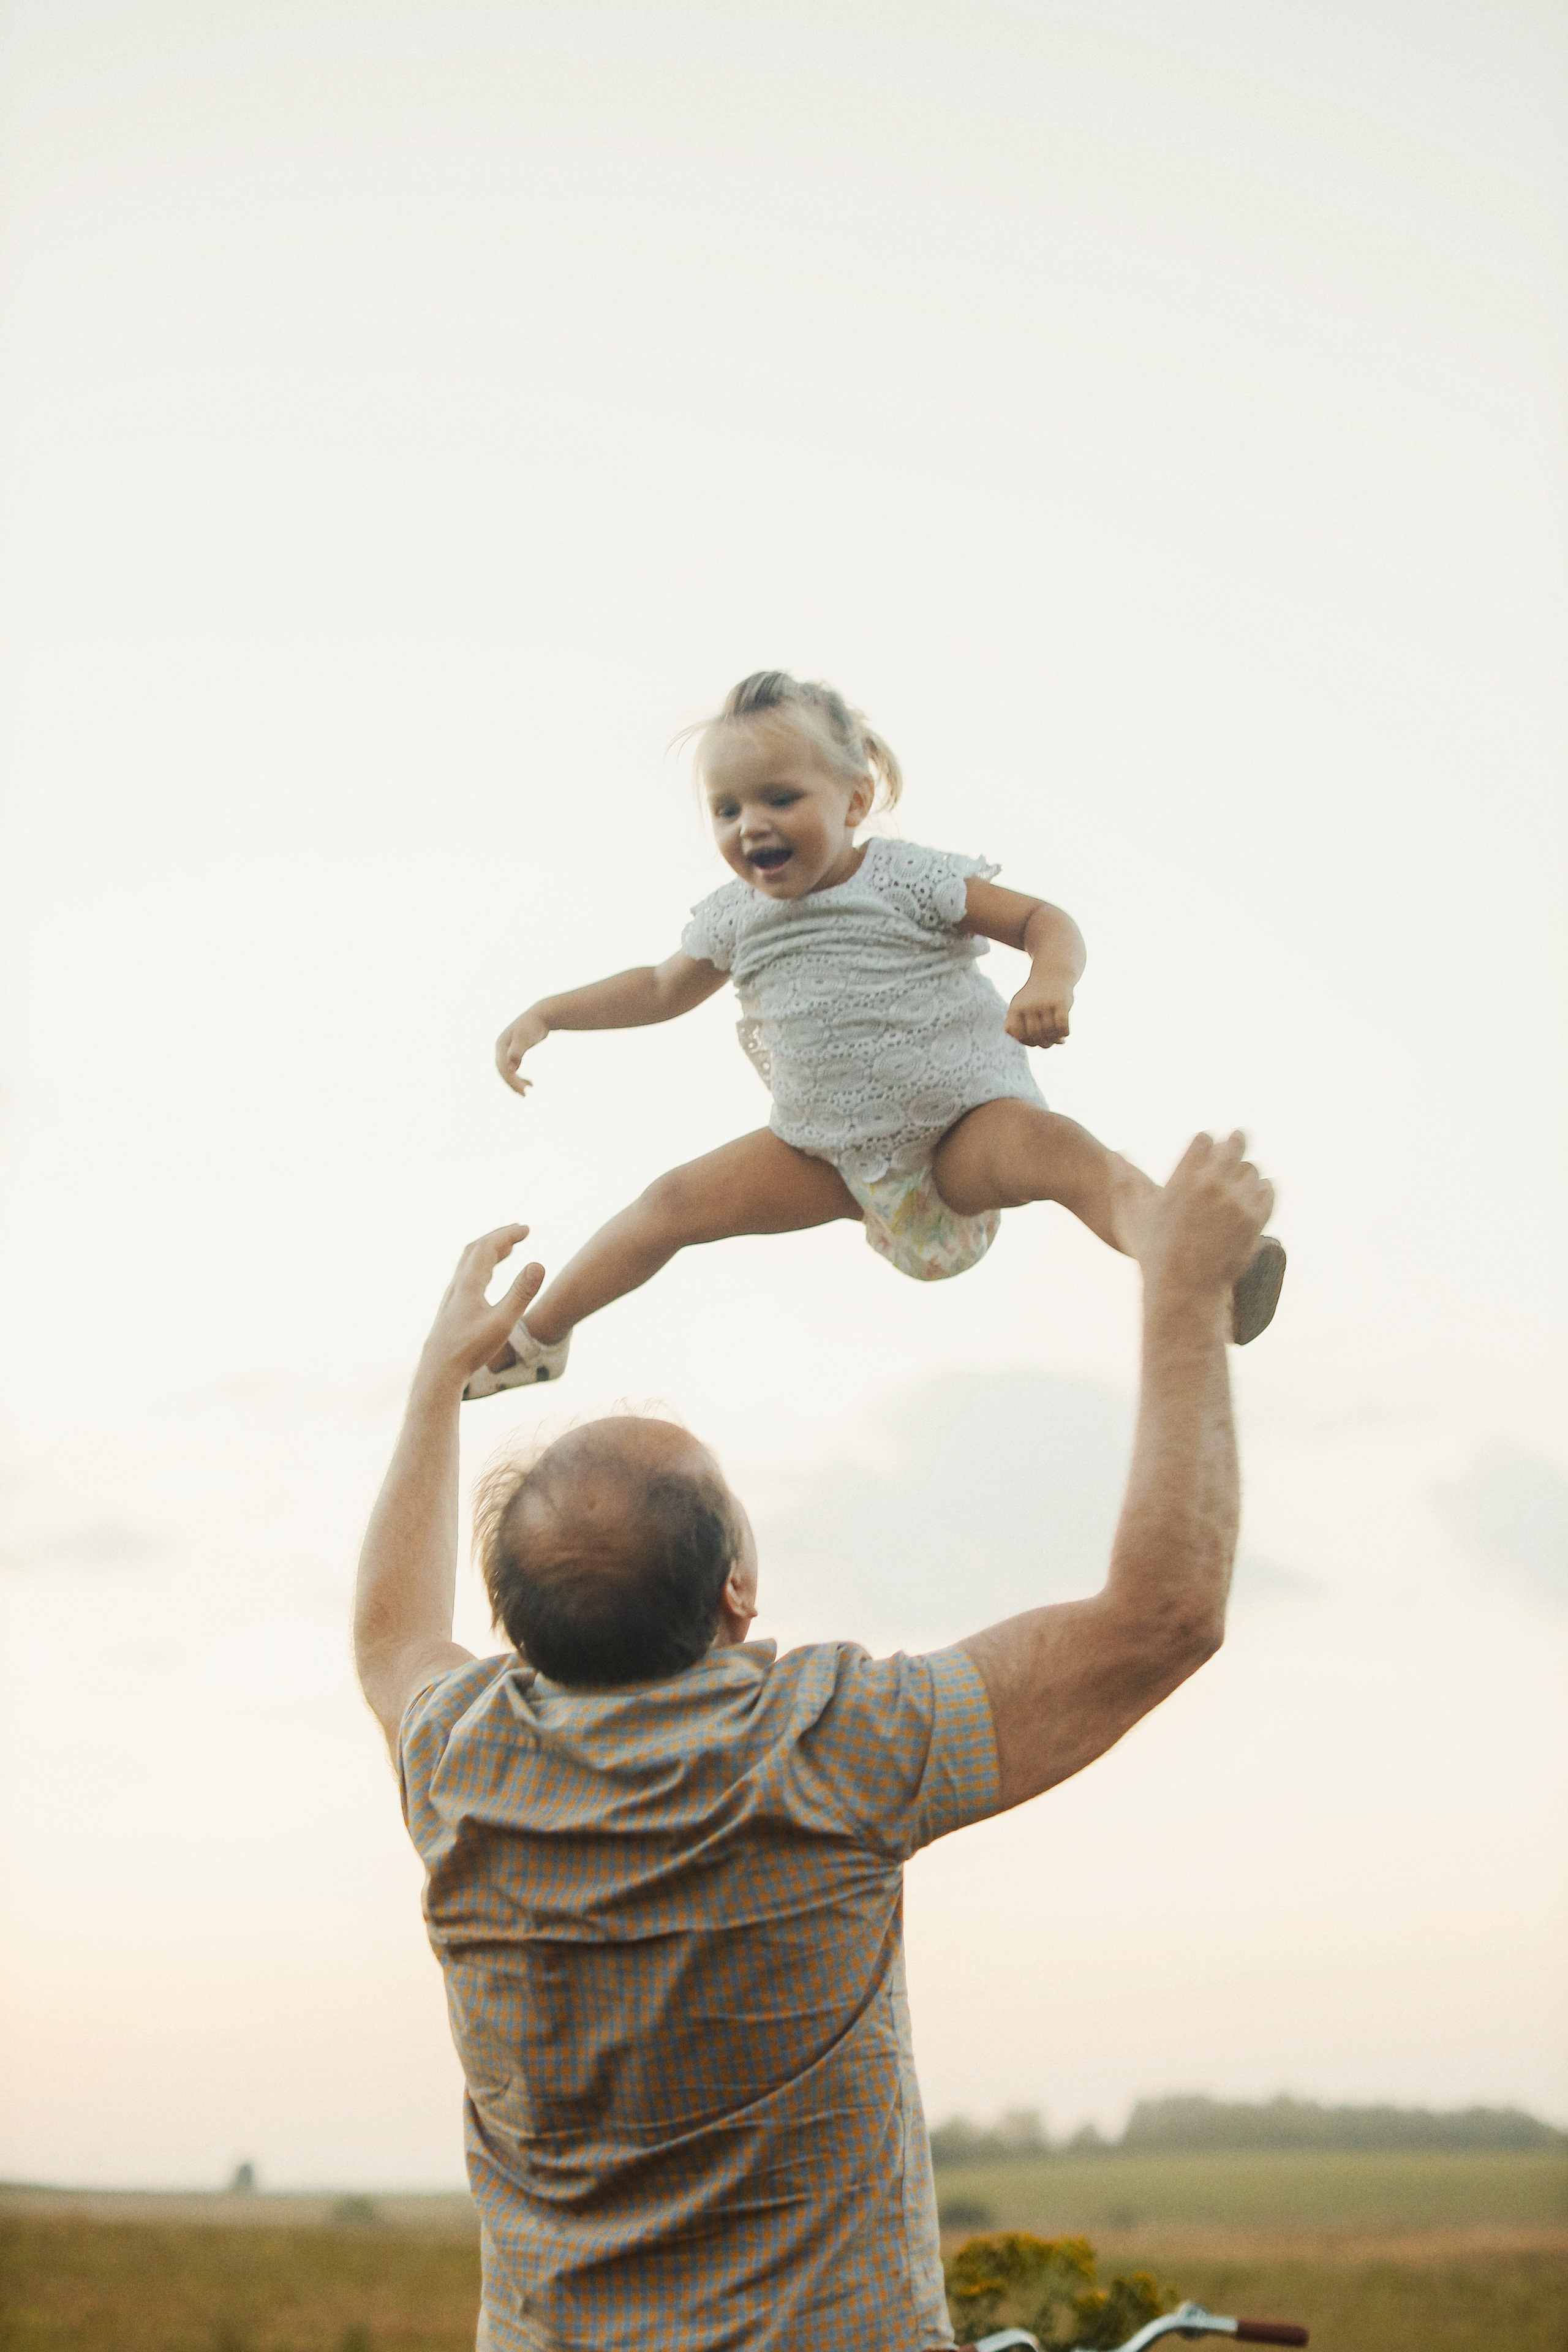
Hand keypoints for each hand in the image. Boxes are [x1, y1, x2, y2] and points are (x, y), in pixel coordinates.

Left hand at [417, 1226, 545, 1387]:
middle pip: (476, 1250)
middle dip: (499, 1237)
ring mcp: (452, 1297)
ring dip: (490, 1251)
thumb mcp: (502, 1322)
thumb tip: (538, 1264)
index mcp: (468, 1284)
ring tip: (509, 1249)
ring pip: (469, 1263)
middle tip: (520, 1232)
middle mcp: (457, 1286)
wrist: (437, 1373)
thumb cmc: (470, 1349)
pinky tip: (489, 1279)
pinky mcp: (451, 1310)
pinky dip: (482, 1267)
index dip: (507, 1234)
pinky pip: (467, 1277)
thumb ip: (521, 1293)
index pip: (487, 1247)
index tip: (527, 1229)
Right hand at [495, 1008, 548, 1094]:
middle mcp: (501, 1049)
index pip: (503, 1067)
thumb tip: (511, 1062)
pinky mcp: (515, 1053)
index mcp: (500, 1045)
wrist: (542, 1016)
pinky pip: (514, 1069)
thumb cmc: (533, 1025)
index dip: (511, 1080)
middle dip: (513, 1083)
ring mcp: (507, 1051)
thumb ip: (518, 1049)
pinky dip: (520, 1077)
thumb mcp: (525, 1036)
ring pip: (508, 1072)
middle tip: (525, 1095)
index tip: (523, 1091)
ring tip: (528, 1091)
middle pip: (503, 1071)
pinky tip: (531, 1084)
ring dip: (516, 1082)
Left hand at [1006, 969, 1074, 1047]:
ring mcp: (1045, 1003)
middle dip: (1044, 1043)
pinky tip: (1065, 1033)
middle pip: (1035, 1035)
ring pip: (1050, 1032)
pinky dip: (1064, 1033)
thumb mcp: (1022, 1009)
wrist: (1053, 972)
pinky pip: (1062, 1026)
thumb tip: (1041, 1045)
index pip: (1018, 1034)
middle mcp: (1029, 1005)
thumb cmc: (1036, 996)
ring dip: (1055, 1040)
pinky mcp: (1061, 1002)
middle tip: (1050, 1042)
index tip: (1035, 1041)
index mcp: (1016, 1007)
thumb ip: (1023, 1030)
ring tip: (1058, 1039)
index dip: (1027, 1042)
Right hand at [1139, 1132, 1272, 1302]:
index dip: (1205, 1141)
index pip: (1204, 1139)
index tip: (1207, 1144)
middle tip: (1238, 1136)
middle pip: (1234, 1145)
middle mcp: (1212, 1186)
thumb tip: (1115, 1153)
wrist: (1183, 1290)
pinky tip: (1258, 1190)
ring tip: (1243, 1173)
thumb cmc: (1152, 1254)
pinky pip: (1268, 1191)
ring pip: (1253, 1169)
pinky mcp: (1255, 1221)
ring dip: (1247, 1169)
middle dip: (1235, 1139)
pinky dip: (1263, 1188)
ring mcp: (1236, 1203)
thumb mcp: (1132, 1216)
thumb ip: (1124, 1181)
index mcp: (1183, 1179)